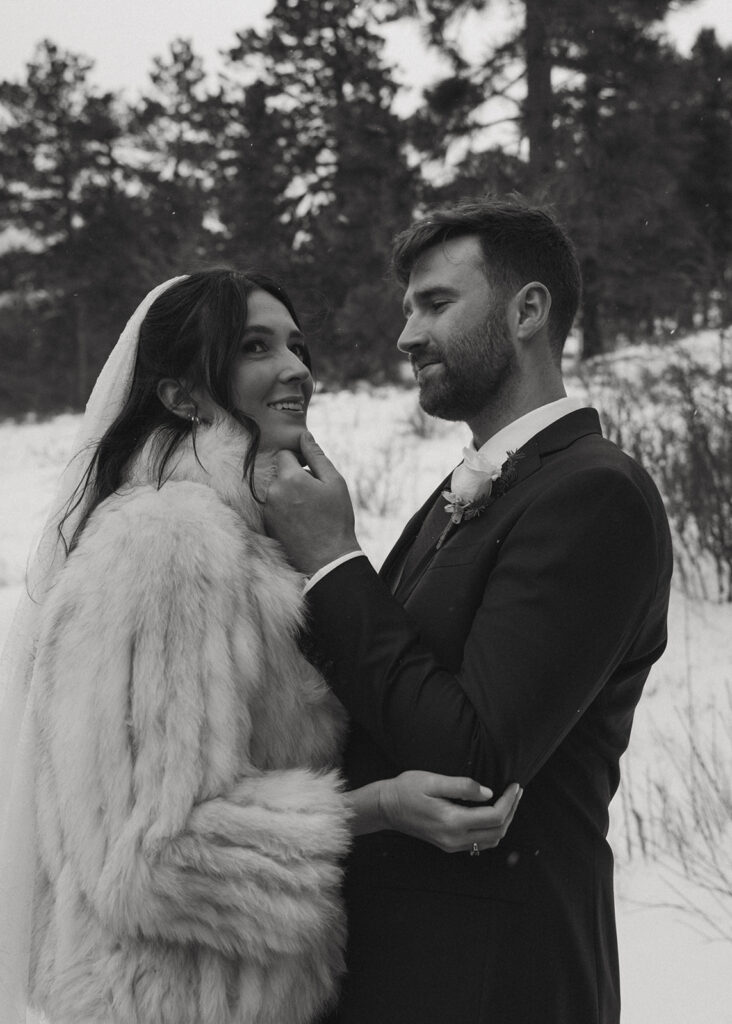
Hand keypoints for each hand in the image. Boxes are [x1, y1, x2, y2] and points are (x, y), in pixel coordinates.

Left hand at [263, 431, 359, 575]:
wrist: (327, 559)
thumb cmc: (335, 519)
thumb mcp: (334, 483)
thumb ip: (317, 456)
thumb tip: (304, 435)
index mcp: (290, 478)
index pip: (285, 454)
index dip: (299, 460)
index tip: (312, 473)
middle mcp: (273, 492)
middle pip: (280, 473)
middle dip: (294, 477)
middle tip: (314, 495)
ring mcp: (268, 510)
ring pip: (277, 490)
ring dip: (289, 494)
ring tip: (309, 511)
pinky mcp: (267, 524)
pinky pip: (274, 507)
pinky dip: (285, 509)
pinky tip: (301, 521)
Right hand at [378, 771, 522, 853]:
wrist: (386, 808)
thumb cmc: (407, 789)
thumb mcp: (433, 781)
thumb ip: (462, 786)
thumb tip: (488, 793)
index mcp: (452, 822)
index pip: (494, 817)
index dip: (509, 801)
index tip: (515, 785)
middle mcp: (454, 839)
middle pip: (497, 832)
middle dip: (511, 811)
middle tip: (517, 791)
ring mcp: (451, 845)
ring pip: (490, 840)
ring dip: (504, 822)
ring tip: (509, 801)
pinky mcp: (448, 845)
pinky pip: (479, 843)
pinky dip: (492, 829)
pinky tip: (493, 813)